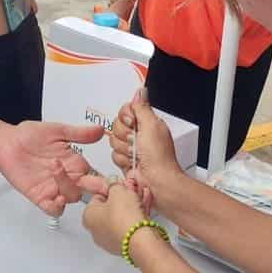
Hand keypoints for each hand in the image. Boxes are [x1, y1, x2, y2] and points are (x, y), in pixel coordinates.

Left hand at [0, 119, 103, 215]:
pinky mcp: (40, 196)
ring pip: (71, 198)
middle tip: (87, 180)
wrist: (7, 142)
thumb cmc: (28, 136)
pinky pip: (53, 210)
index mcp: (74, 163)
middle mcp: (67, 177)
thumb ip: (80, 133)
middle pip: (87, 190)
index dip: (103, 178)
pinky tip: (56, 198)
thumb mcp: (57, 131)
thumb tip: (100, 130)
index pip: (96, 175)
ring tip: (56, 170)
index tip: (106, 177)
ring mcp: (54, 188)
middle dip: (91, 187)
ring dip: (68, 188)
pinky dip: (57, 208)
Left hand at [83, 179, 147, 255]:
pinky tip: (145, 208)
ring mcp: (111, 240)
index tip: (118, 186)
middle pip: (110, 209)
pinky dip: (137, 218)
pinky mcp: (125, 245)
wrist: (140, 239)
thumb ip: (113, 185)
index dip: (110, 190)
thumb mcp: (118, 190)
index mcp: (87, 216)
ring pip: (121, 218)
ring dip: (132, 207)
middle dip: (122, 199)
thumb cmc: (124, 218)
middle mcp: (96, 231)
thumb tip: (112, 184)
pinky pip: (130, 227)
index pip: (97, 198)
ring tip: (140, 197)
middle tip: (130, 191)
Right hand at [110, 90, 180, 208]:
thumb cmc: (158, 156)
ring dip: (124, 148)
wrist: (156, 180)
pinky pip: (113, 154)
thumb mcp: (151, 125)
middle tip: (136, 141)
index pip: (126, 109)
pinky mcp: (124, 159)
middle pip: (116, 124)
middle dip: (125, 134)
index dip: (126, 116)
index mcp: (146, 122)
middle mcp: (138, 133)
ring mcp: (130, 147)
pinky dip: (122, 159)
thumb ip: (142, 108)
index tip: (132, 122)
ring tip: (136, 154)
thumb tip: (141, 91)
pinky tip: (133, 163)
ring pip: (113, 140)